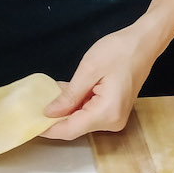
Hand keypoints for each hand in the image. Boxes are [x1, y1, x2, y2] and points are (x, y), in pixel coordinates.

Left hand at [40, 20, 162, 140]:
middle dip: (56, 117)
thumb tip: (50, 113)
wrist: (144, 43)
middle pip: (76, 125)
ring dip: (66, 108)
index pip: (71, 129)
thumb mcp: (89, 70)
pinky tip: (65, 90)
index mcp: (106, 113)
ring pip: (82, 119)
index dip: (49, 129)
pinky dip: (77, 103)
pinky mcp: (114, 109)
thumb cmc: (118, 51)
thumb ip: (69, 95)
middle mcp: (112, 121)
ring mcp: (115, 117)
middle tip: (34, 105)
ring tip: (47, 95)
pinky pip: (90, 111)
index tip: (30, 124)